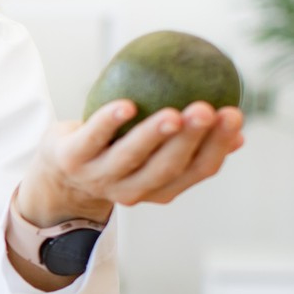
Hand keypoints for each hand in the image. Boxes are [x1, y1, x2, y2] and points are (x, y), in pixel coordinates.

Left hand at [16, 99, 245, 226]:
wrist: (57, 174)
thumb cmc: (117, 153)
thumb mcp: (153, 153)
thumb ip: (189, 143)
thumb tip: (237, 126)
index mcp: (159, 188)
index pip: (196, 170)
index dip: (217, 146)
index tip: (235, 116)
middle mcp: (131, 189)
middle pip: (166, 167)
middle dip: (190, 140)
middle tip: (208, 110)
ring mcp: (98, 177)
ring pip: (130, 157)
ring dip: (153, 135)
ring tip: (174, 114)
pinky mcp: (71, 159)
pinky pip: (92, 138)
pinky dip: (108, 122)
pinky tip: (125, 104)